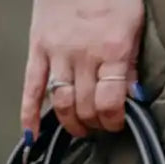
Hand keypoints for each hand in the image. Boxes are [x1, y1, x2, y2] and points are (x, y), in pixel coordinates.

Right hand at [21, 0, 143, 140]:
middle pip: (85, 108)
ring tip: (80, 129)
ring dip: (71, 124)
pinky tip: (31, 135)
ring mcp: (57, 53)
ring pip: (61, 102)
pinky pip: (31, 86)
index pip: (109, 104)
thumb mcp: (133, 27)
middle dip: (95, 125)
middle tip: (100, 126)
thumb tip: (135, 99)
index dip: (113, 122)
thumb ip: (132, 65)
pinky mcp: (37, 48)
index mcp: (111, 51)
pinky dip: (29, 113)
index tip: (117, 124)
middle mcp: (82, 56)